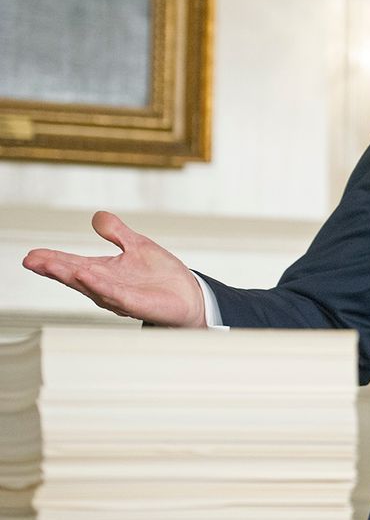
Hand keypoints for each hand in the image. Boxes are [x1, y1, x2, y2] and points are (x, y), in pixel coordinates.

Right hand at [23, 211, 206, 327]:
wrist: (188, 295)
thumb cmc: (160, 275)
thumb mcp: (137, 245)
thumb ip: (116, 232)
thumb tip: (96, 216)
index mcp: (104, 272)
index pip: (73, 264)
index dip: (52, 260)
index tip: (31, 255)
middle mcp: (106, 286)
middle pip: (75, 276)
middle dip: (53, 268)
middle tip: (31, 261)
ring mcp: (119, 296)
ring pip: (91, 286)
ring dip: (71, 275)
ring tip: (51, 265)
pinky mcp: (136, 303)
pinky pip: (115, 294)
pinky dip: (100, 285)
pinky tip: (86, 275)